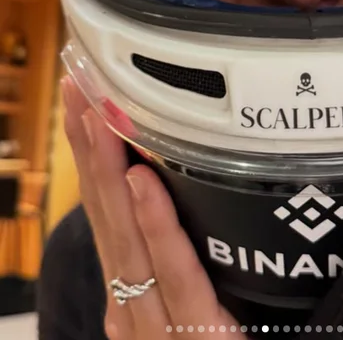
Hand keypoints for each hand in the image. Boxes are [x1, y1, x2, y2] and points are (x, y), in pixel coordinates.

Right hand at [62, 80, 243, 339]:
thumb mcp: (202, 310)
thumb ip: (192, 265)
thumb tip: (186, 201)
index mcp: (141, 294)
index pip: (117, 213)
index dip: (101, 157)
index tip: (92, 99)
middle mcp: (135, 306)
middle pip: (109, 217)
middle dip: (92, 149)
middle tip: (83, 84)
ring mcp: (152, 326)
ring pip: (127, 238)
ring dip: (110, 171)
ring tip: (99, 112)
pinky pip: (174, 277)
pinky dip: (155, 229)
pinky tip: (141, 183)